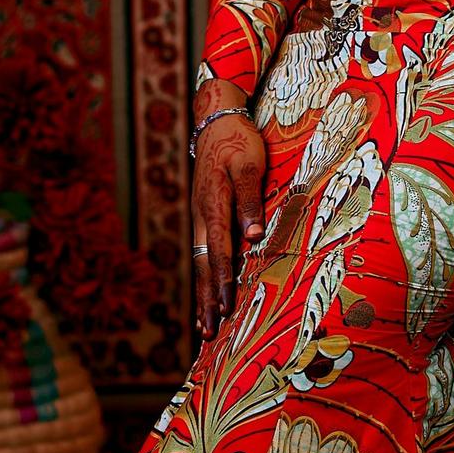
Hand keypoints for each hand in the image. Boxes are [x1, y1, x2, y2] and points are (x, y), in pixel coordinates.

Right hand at [191, 111, 267, 339]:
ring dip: (203, 293)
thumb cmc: (237, 140)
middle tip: (209, 333)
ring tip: (205, 326)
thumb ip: (249, 200)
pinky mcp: (204, 214)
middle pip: (204, 263)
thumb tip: (253, 237)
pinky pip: (203, 251)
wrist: (216, 119)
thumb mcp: (249, 163)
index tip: (226, 306)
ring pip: (201, 261)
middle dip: (207, 298)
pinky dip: (205, 276)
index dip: (222, 279)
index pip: (219, 249)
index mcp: (213, 204)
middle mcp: (202, 215)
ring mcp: (200, 216)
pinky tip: (207, 293)